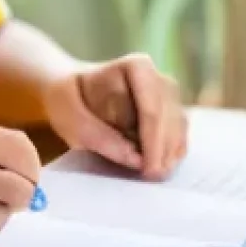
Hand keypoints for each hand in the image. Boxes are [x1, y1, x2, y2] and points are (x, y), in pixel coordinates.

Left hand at [42, 54, 186, 178]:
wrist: (69, 89)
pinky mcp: (168, 110)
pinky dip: (172, 151)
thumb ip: (97, 135)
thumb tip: (135, 159)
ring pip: (179, 127)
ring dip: (170, 153)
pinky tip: (160, 166)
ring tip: (156, 175)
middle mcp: (158, 76)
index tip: (147, 169)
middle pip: (170, 118)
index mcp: (136, 67)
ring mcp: (166, 93)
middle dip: (163, 150)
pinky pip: (178, 132)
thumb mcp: (68, 115)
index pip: (151, 108)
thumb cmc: (66, 97)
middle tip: (153, 178)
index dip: (152, 141)